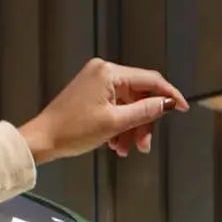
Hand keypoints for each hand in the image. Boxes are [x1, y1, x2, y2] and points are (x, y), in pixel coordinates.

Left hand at [19, 58, 186, 163]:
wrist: (39, 141)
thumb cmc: (69, 131)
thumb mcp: (114, 123)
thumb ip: (145, 111)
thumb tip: (167, 103)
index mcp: (109, 72)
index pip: (150, 80)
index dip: (169, 95)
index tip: (181, 109)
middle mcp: (102, 72)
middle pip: (139, 95)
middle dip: (143, 121)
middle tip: (143, 144)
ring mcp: (94, 83)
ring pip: (127, 105)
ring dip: (130, 128)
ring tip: (126, 149)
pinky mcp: (88, 95)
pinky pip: (113, 108)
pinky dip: (118, 125)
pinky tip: (115, 144)